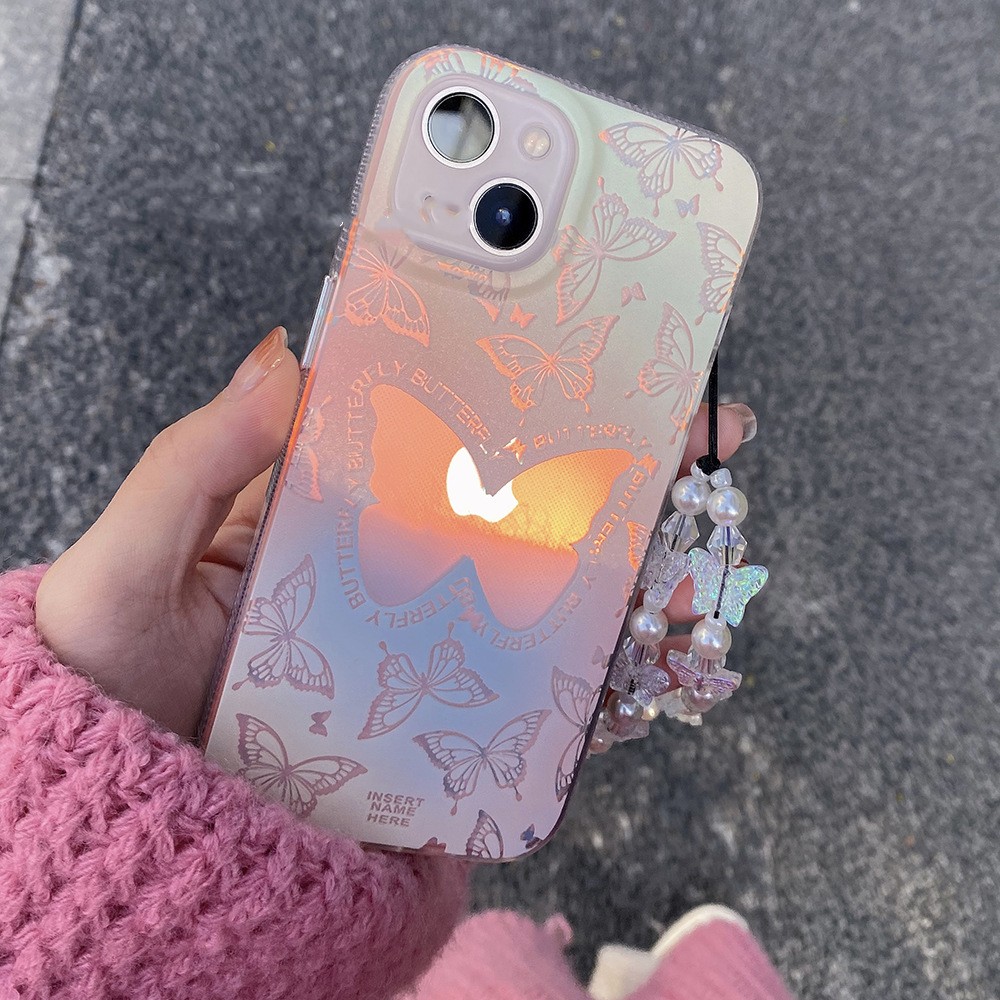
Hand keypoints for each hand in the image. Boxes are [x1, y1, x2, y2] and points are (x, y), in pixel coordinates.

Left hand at [35, 324, 754, 740]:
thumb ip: (198, 463)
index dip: (516, 378)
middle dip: (616, 464)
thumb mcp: (135, 562)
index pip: (437, 424)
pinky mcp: (445, 716)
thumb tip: (286, 356)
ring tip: (703, 545)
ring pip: (547, 585)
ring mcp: (427, 637)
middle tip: (704, 433)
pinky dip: (605, 667)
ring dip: (633, 562)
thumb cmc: (115, 684)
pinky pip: (537, 684)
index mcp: (330, 503)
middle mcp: (393, 561)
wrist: (141, 828)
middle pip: (517, 498)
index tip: (598, 342)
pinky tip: (657, 648)